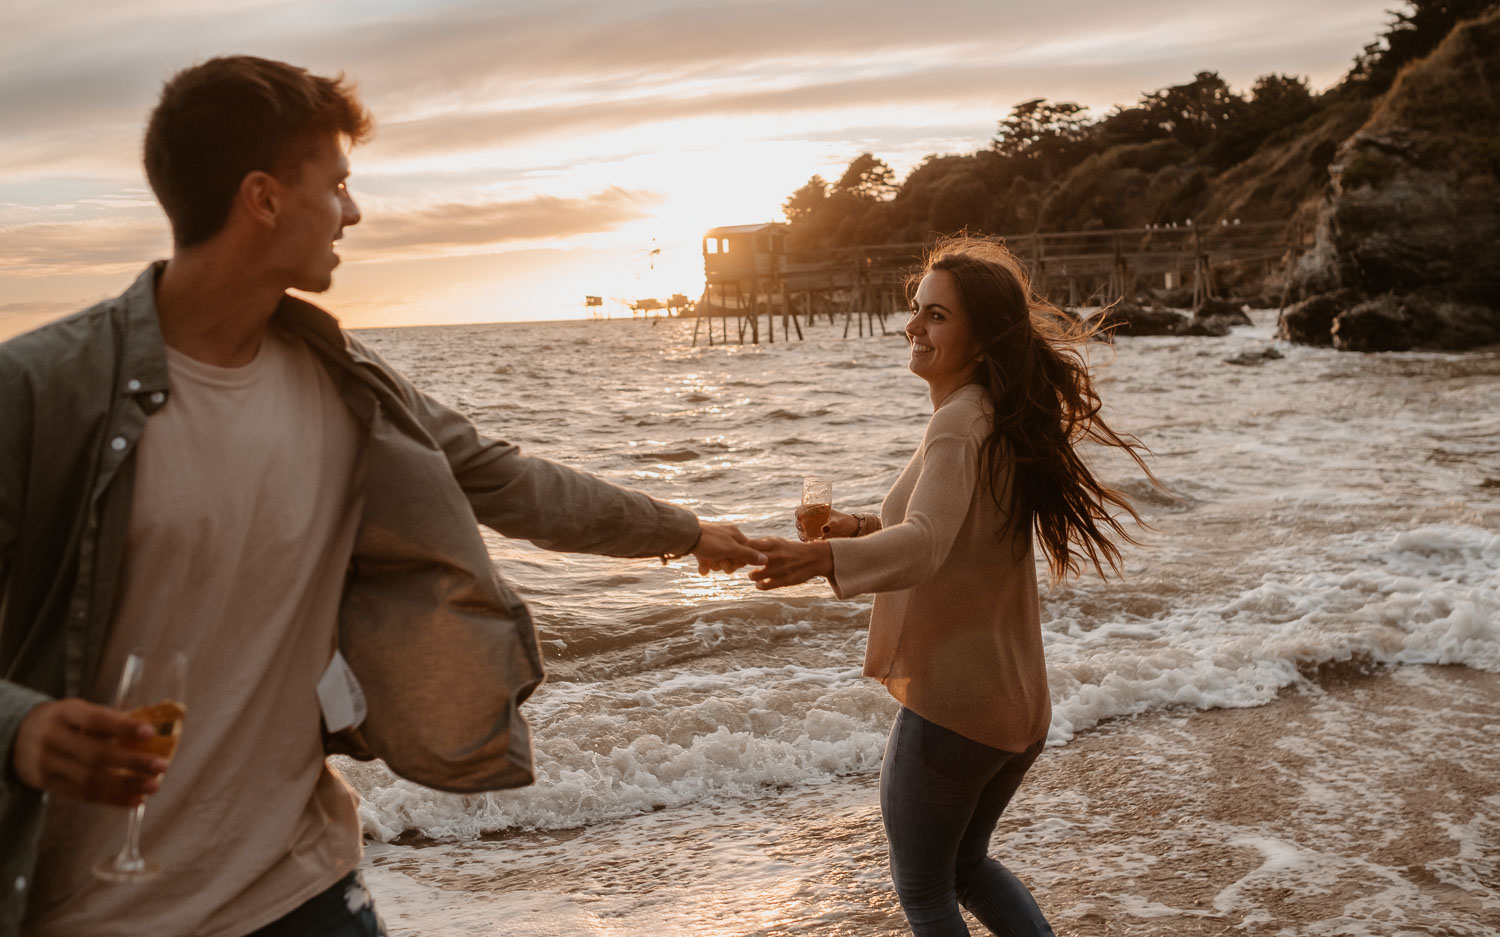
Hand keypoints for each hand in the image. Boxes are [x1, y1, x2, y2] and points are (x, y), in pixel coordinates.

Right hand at [11, 699, 168, 806]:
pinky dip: (112, 799)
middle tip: (162, 766)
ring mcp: (46, 763)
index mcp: (64, 713)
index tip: (151, 733)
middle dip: (132, 763)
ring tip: (154, 786)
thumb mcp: (78, 711)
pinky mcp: (47, 784)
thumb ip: (109, 721)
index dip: (123, 727)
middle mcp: (52, 738)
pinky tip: (135, 800)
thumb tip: (153, 734)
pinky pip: (82, 795)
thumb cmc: (64, 722)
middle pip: (95, 754)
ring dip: (126, 785)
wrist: (18, 737)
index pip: (95, 719)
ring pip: (89, 779)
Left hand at [689, 521, 767, 574]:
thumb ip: (748, 555)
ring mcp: (713, 543)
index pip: (745, 552)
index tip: (734, 563)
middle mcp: (725, 537)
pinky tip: (701, 568)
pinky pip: (707, 561)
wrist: (685, 536)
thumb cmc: (710, 541)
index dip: (740, 561)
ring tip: (708, 561)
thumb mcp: (732, 549)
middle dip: (725, 564)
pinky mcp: (701, 547)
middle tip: (719, 562)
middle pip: (732, 558)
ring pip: (719, 561)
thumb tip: (766, 560)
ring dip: (714, 565)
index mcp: (735, 534)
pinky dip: (704, 566)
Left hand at [746, 536, 833, 589]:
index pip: (748, 545)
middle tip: (744, 565)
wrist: (814, 558)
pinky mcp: (785, 580)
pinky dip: (760, 585)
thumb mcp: (778, 542)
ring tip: (755, 574)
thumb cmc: (791, 550)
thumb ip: (762, 544)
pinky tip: (761, 583)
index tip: (741, 554)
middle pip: (748, 560)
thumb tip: (743, 546)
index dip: (740, 551)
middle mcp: (775, 555)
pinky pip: (764, 586)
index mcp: (772, 543)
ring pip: (754, 575)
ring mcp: (780, 568)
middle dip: (742, 563)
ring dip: (752, 575)